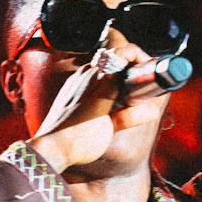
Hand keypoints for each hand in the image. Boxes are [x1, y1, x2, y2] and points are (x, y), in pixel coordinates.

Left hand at [30, 51, 163, 175]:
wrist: (51, 148)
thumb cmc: (79, 140)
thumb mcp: (110, 129)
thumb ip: (129, 116)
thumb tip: (150, 110)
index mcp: (101, 79)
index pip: (125, 53)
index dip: (139, 57)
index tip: (147, 66)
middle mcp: (87, 73)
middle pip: (115, 58)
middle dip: (129, 68)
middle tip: (139, 84)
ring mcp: (76, 79)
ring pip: (102, 67)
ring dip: (115, 75)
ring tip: (123, 94)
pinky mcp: (69, 87)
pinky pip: (89, 76)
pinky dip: (101, 82)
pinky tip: (104, 100)